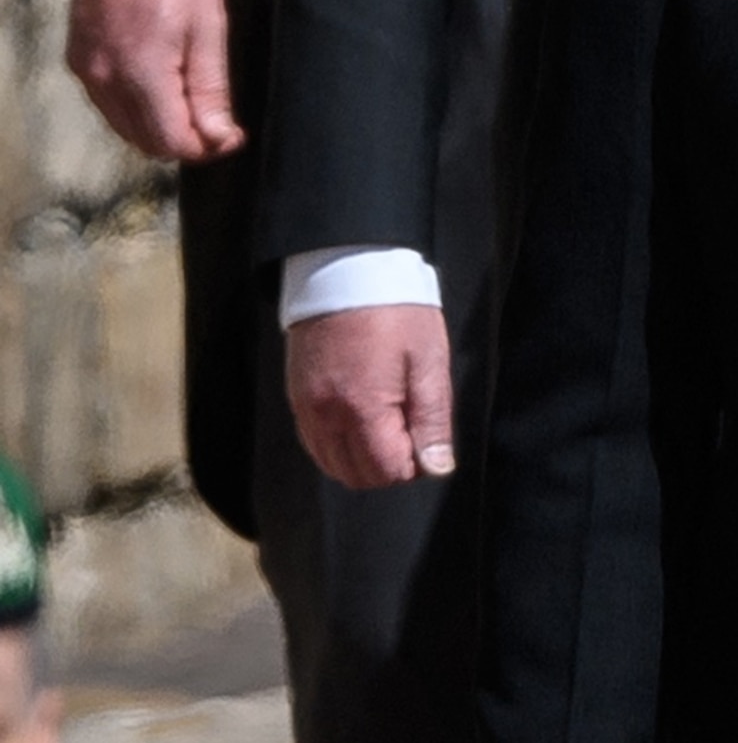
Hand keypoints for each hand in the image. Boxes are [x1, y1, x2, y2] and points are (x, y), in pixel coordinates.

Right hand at [66, 0, 244, 162]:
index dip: (205, 148)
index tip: (232, 135)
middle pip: (144, 141)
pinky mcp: (78, 58)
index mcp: (140, 71)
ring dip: (158, 127)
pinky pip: (107, 104)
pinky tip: (160, 87)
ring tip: (191, 102)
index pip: (170, 141)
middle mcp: (104, 79)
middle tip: (217, 122)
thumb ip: (210, 88)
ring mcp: (85, 70)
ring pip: (124, 127)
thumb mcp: (209, 27)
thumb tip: (217, 138)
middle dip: (184, 140)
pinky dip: (135, 108)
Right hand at [287, 306, 454, 487]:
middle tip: (409, 428)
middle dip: (388, 465)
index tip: (425, 435)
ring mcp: (306, 407)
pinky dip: (337, 444)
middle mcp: (325, 416)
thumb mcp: (428, 360)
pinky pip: (314, 442)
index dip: (413, 463)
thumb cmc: (395, 309)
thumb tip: (436, 467)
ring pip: (332, 464)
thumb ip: (432, 419)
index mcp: (362, 408)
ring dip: (362, 458)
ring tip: (387, 420)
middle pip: (356, 475)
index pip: (386, 472)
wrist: (348, 266)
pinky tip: (360, 419)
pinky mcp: (296, 396)